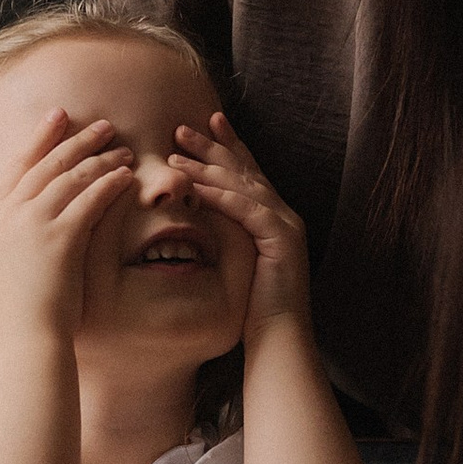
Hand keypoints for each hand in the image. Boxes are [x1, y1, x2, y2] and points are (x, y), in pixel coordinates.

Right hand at [0, 109, 135, 343]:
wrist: (23, 337)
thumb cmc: (2, 312)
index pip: (20, 164)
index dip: (40, 138)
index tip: (57, 117)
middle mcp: (14, 211)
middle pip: (50, 163)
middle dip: (78, 138)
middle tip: (101, 124)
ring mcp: (38, 222)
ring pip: (74, 176)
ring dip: (101, 158)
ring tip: (122, 148)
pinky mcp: (64, 236)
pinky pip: (91, 199)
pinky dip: (110, 183)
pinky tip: (127, 175)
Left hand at [172, 114, 310, 334]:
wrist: (280, 340)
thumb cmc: (254, 314)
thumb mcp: (234, 266)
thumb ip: (223, 239)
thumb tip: (194, 224)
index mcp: (275, 220)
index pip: (248, 176)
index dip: (228, 148)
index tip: (206, 124)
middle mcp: (284, 216)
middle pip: (245, 171)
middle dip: (213, 146)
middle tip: (182, 127)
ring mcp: (286, 225)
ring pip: (243, 186)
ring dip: (208, 166)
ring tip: (176, 152)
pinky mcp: (282, 239)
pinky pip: (246, 209)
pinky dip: (220, 195)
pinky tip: (195, 185)